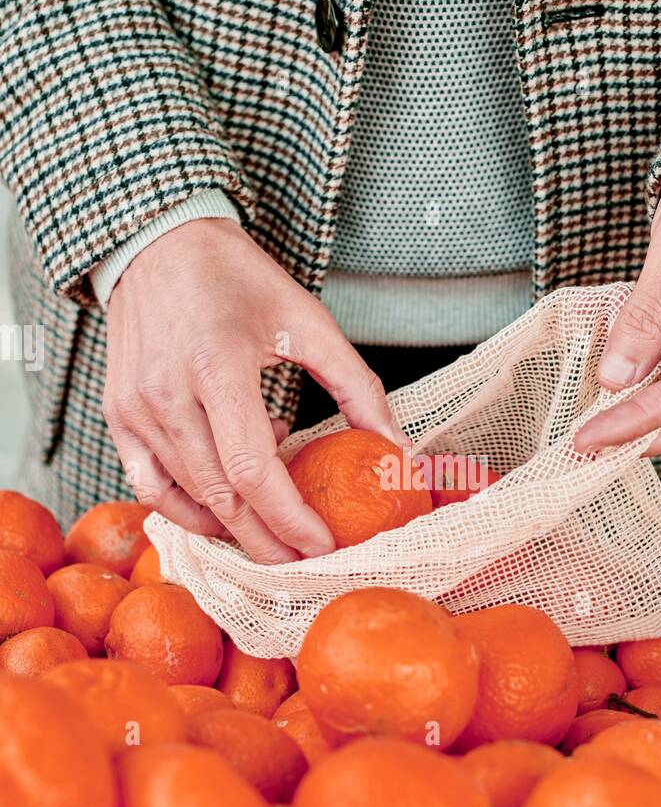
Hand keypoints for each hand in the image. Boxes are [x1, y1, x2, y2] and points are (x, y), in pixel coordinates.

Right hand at [103, 218, 406, 562]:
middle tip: (304, 562)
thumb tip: (397, 447)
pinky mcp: (117, 417)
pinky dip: (189, 509)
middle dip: (267, 542)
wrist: (157, 244)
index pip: (254, 472)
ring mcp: (134, 410)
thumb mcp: (306, 321)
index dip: (291, 519)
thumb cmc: (235, 277)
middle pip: (221, 499)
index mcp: (217, 367)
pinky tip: (225, 503)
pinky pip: (150, 487)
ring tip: (273, 521)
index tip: (324, 544)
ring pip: (187, 499)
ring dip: (234, 524)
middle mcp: (167, 395)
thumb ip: (356, 386)